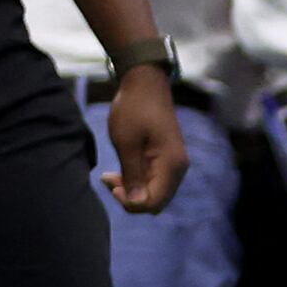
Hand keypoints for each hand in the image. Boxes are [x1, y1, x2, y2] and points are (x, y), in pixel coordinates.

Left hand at [96, 67, 187, 213]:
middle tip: (108, 179)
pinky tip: (119, 171)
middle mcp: (178, 168)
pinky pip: (152, 182)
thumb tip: (136, 202)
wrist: (144, 84)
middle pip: (155, 202)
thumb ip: (132, 173)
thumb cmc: (133, 109)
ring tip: (110, 175)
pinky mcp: (165, 160)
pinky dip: (135, 181)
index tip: (112, 184)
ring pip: (153, 193)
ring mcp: (173, 164)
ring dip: (131, 190)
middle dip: (130, 198)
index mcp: (172, 165)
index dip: (131, 202)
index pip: (154, 202)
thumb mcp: (126, 142)